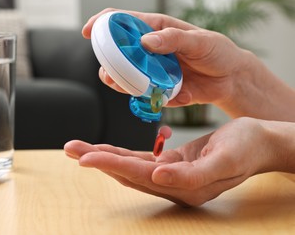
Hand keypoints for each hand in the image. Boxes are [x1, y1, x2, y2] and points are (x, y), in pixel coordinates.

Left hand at [64, 118, 280, 205]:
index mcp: (183, 187)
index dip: (109, 165)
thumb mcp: (223, 160)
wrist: (259, 142)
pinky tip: (104, 148)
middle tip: (70, 148)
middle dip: (96, 159)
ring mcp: (170, 175)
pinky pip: (139, 159)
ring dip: (102, 155)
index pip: (138, 175)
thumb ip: (190, 174)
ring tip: (78, 147)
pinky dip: (119, 153)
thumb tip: (159, 176)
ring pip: (128, 166)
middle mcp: (172, 184)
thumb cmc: (246, 148)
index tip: (84, 157)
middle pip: (125, 172)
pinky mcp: (171, 163)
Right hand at [83, 8, 256, 112]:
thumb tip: (145, 41)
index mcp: (156, 29)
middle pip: (117, 54)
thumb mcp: (200, 41)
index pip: (122, 21)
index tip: (88, 32)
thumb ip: (174, 39)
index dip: (102, 23)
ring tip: (130, 88)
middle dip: (108, 65)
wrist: (231, 79)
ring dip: (124, 85)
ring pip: (126, 78)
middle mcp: (149, 50)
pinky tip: (182, 95)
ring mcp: (153, 71)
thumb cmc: (218, 51)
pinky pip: (148, 96)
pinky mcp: (159, 90)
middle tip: (109, 74)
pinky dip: (158, 99)